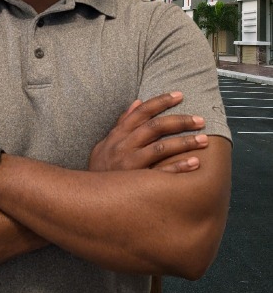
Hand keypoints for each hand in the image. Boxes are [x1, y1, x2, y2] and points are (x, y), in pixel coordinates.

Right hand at [89, 92, 208, 172]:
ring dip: (185, 142)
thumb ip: (122, 122)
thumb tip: (137, 102)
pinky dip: (179, 167)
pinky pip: (161, 173)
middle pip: (155, 127)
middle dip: (180, 121)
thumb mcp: (106, 142)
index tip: (179, 95)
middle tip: (200, 119)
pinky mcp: (136, 182)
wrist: (88, 197)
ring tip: (204, 139)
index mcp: (118, 134)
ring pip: (161, 148)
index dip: (161, 101)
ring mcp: (130, 164)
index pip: (141, 111)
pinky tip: (195, 163)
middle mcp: (124, 145)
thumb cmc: (100, 168)